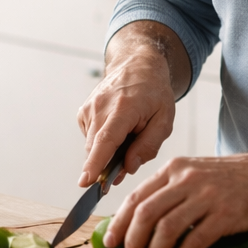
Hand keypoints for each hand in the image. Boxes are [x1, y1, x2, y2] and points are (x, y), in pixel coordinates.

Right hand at [76, 20, 191, 187]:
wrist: (137, 65)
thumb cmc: (154, 92)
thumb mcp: (164, 119)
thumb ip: (149, 145)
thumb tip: (129, 167)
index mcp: (124, 108)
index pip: (106, 140)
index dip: (95, 163)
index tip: (85, 181)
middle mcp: (101, 107)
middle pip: (96, 148)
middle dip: (106, 167)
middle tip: (125, 166)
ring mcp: (89, 108)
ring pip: (93, 146)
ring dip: (107, 152)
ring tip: (127, 137)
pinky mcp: (83, 111)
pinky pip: (91, 138)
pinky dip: (102, 142)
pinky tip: (117, 130)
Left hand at [104, 154, 247, 247]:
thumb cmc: (236, 180)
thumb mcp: (197, 173)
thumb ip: (172, 190)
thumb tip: (144, 221)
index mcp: (174, 169)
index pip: (136, 196)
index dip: (119, 222)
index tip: (111, 242)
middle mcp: (186, 179)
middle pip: (145, 213)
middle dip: (132, 242)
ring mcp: (206, 195)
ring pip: (166, 229)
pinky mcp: (226, 214)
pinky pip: (194, 241)